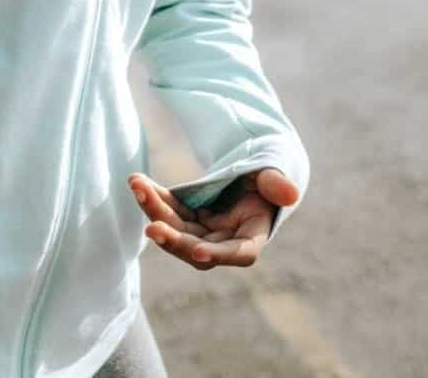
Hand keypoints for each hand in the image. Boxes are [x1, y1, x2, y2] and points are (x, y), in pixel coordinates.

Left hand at [130, 168, 299, 271]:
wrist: (253, 174)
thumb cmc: (268, 177)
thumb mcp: (273, 176)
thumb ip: (277, 185)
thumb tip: (291, 193)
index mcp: (252, 236)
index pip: (238, 253)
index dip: (219, 254)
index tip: (199, 250)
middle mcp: (224, 241)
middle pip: (196, 247)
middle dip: (174, 238)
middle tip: (153, 228)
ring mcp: (203, 232)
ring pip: (176, 229)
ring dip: (155, 211)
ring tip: (138, 187)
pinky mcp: (187, 219)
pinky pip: (168, 210)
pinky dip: (152, 197)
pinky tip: (137, 181)